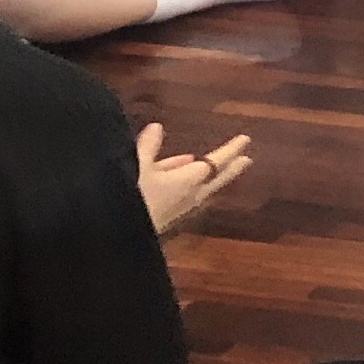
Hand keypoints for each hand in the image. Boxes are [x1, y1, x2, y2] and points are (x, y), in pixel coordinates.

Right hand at [136, 123, 254, 234]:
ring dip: (210, 177)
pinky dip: (186, 183)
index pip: (215, 163)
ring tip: (215, 168)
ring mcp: (179, 210)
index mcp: (188, 181)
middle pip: (216, 179)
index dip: (230, 151)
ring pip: (201, 188)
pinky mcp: (167, 218)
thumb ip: (148, 147)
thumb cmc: (131, 197)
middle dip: (230, 168)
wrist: (116, 236)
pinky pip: (184, 195)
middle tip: (246, 159)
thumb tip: (157, 127)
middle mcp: (190, 197)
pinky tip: (177, 177)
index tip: (245, 140)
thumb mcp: (137, 166)